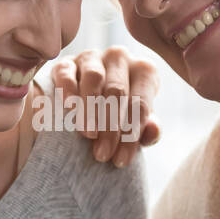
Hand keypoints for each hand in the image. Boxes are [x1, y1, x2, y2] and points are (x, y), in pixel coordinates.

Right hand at [49, 47, 160, 165]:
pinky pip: (66, 72)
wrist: (90, 101)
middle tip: (102, 154)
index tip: (120, 161)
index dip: (131, 134)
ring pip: (94, 78)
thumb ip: (148, 129)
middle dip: (111, 126)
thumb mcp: (137, 123)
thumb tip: (153, 131)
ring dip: (91, 109)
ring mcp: (93, 57)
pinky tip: (69, 108)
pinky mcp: (67, 61)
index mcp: (144, 71)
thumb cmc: (121, 114)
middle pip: (118, 91)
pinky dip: (68, 89)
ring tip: (88, 135)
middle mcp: (120, 58)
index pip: (140, 103)